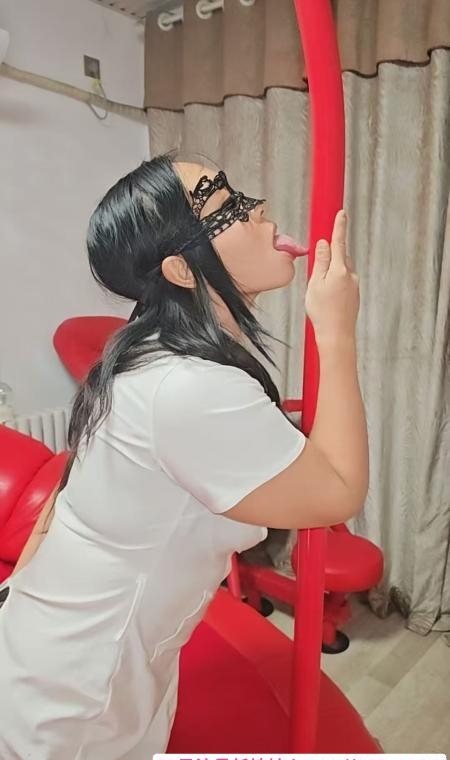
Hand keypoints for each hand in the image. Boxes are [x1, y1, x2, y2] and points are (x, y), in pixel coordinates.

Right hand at [305, 210, 359, 343]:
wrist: (336, 335)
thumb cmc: (323, 312)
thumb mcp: (315, 283)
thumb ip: (320, 262)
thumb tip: (323, 244)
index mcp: (340, 270)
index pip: (339, 242)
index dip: (339, 226)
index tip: (342, 213)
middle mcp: (351, 275)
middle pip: (340, 256)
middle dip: (329, 259)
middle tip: (316, 276)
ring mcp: (354, 285)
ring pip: (341, 269)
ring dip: (331, 274)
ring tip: (320, 293)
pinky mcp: (354, 293)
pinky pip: (343, 281)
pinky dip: (334, 284)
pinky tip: (327, 299)